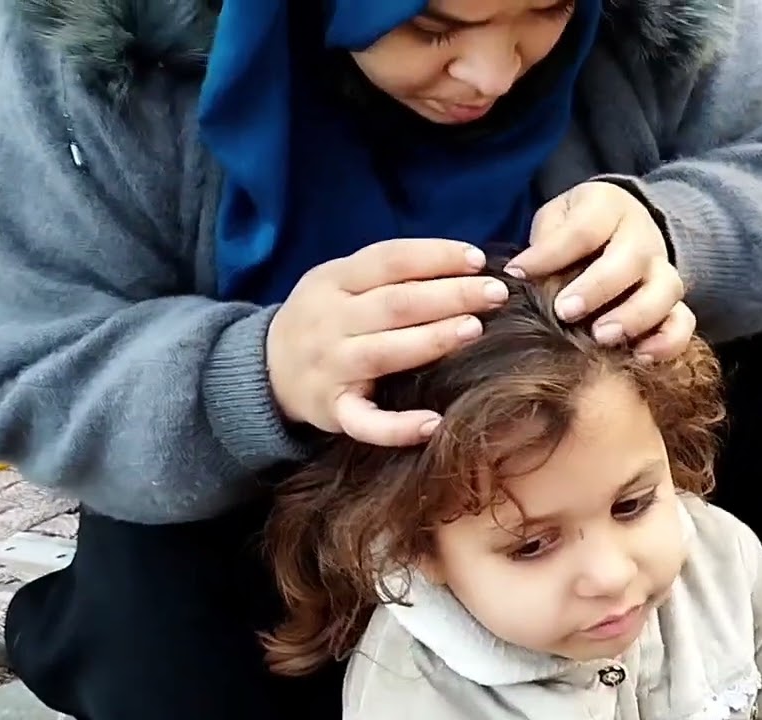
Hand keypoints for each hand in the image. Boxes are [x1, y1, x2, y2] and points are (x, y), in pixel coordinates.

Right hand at [267, 239, 507, 445]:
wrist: (265, 371)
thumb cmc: (326, 319)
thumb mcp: (341, 282)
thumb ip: (390, 274)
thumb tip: (466, 266)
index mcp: (334, 280)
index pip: (389, 260)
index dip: (435, 256)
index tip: (478, 259)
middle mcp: (329, 321)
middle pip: (395, 304)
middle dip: (450, 295)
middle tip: (495, 295)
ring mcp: (329, 367)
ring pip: (383, 353)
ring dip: (431, 340)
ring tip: (474, 330)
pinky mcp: (332, 411)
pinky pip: (365, 422)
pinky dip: (398, 427)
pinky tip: (433, 424)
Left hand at [507, 181, 694, 360]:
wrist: (620, 231)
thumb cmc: (575, 230)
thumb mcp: (555, 221)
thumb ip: (543, 243)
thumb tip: (522, 273)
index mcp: (607, 207)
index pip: (584, 228)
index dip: (551, 253)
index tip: (519, 273)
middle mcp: (642, 236)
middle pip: (631, 258)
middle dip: (598, 288)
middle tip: (566, 312)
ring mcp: (661, 270)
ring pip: (665, 289)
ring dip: (635, 316)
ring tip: (602, 338)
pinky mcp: (673, 302)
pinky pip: (683, 321)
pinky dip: (668, 341)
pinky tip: (640, 358)